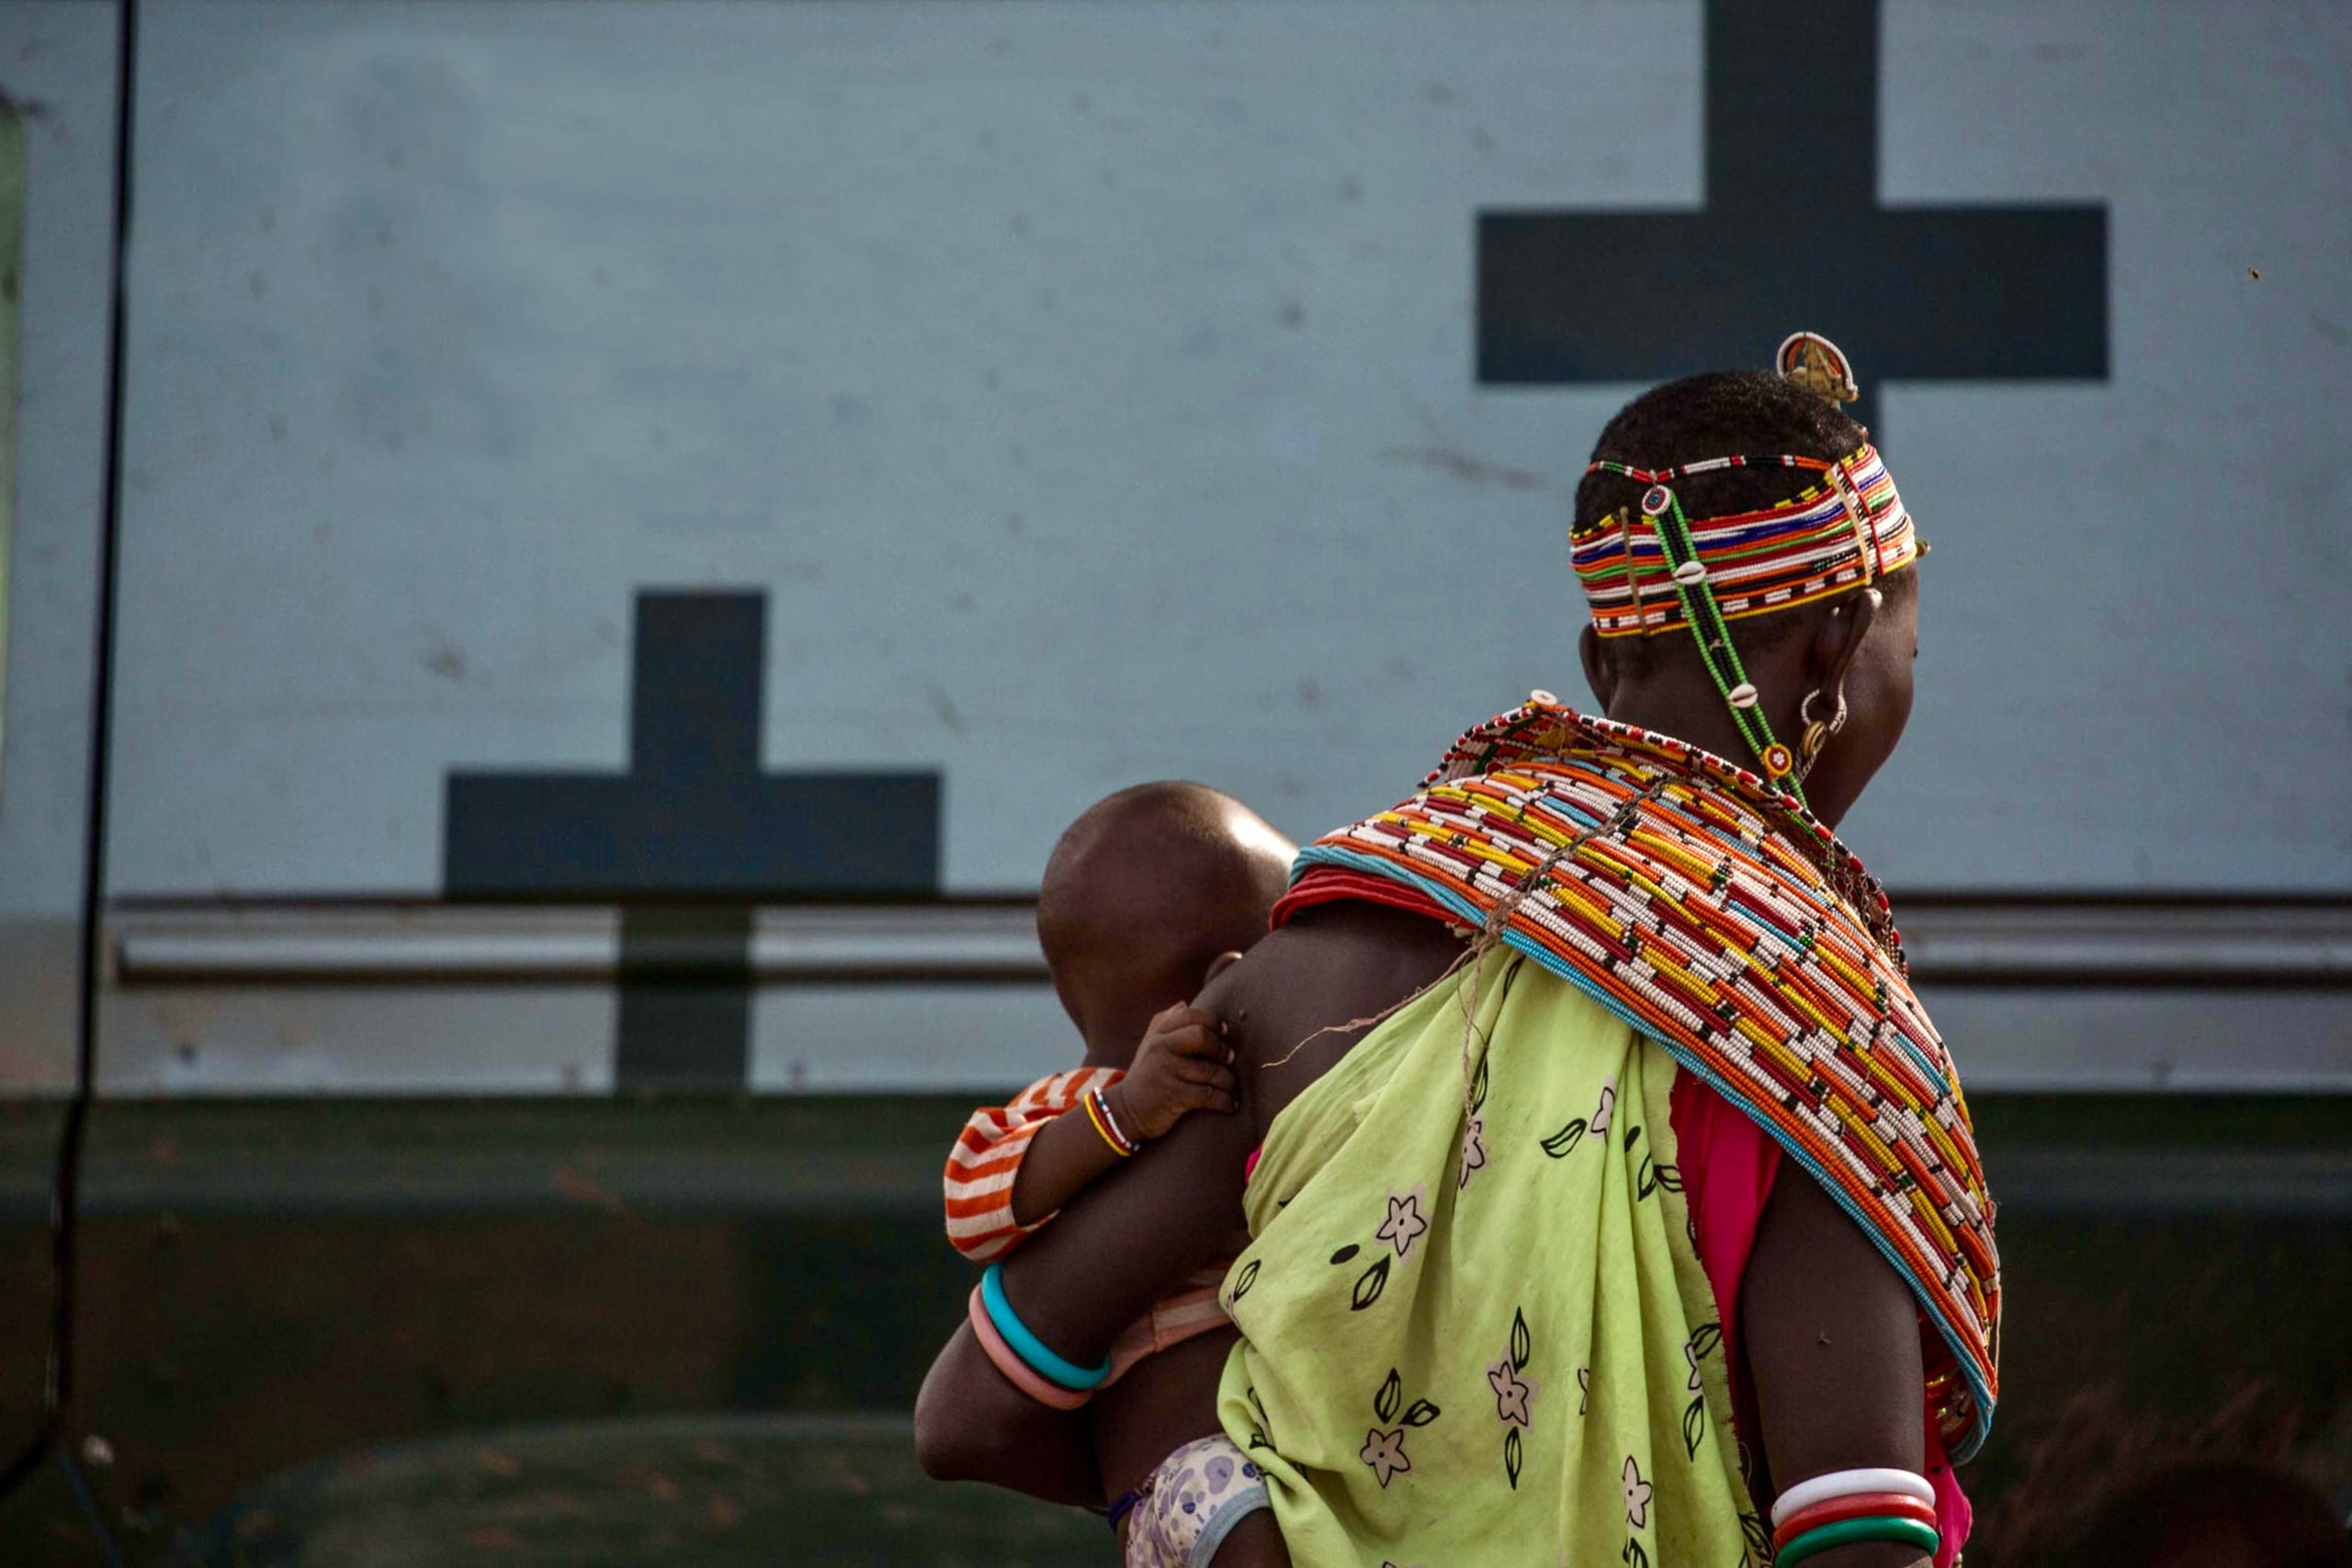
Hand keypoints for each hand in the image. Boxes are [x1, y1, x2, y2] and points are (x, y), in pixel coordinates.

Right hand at [1105, 1004, 1237, 1140]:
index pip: (1188, 1015)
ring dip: (1228, 1081)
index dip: (1211, 1021)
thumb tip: (1184, 1003)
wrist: (1127, 1110)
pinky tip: (1230, 1105)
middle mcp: (1159, 1048)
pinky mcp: (1172, 1096)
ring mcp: (1165, 1071)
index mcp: (1157, 1033)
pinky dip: (1224, 1101)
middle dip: (1221, 1048)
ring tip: (1231, 1086)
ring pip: (1210, 1070)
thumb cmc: (1147, 1073)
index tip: (1224, 1032)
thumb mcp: (1150, 1044)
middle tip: (1230, 1058)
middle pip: (1200, 1036)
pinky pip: (1208, 1095)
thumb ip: (1165, 1022)